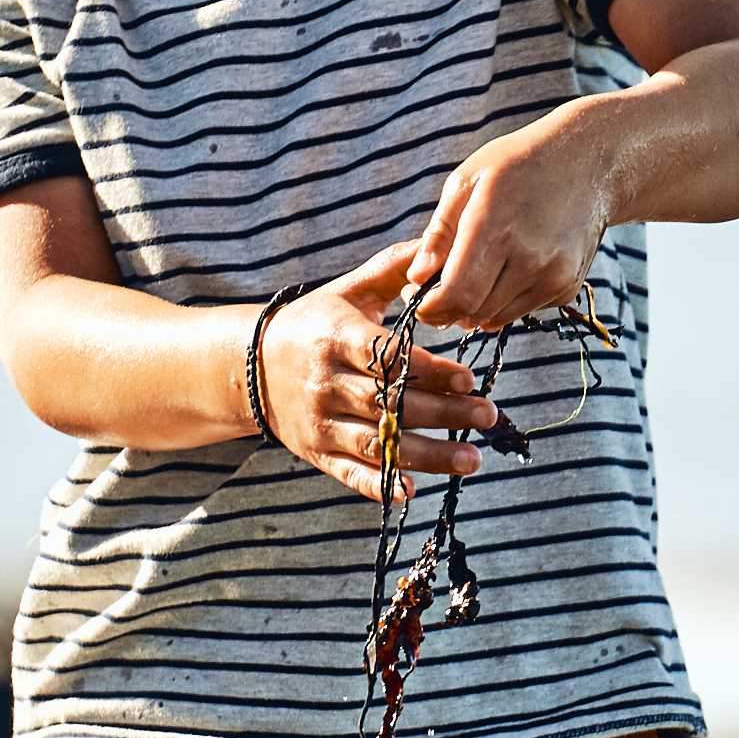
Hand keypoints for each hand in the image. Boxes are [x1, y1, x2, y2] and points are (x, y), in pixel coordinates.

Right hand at [258, 244, 503, 500]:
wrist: (249, 366)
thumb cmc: (314, 324)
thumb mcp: (349, 292)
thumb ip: (394, 269)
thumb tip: (440, 247)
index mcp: (336, 338)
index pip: (386, 356)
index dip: (427, 369)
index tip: (467, 378)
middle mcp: (326, 382)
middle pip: (390, 403)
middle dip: (443, 412)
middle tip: (489, 416)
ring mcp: (320, 422)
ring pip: (378, 443)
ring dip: (427, 455)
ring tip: (472, 458)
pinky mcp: (317, 452)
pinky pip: (349, 473)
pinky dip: (378, 485)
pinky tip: (412, 490)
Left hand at [407, 108, 618, 331]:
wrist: (589, 162)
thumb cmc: (519, 164)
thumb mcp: (467, 182)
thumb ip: (438, 234)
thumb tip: (416, 277)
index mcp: (496, 226)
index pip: (457, 294)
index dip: (430, 305)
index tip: (417, 295)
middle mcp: (529, 258)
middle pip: (472, 313)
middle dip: (446, 308)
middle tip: (435, 287)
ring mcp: (553, 276)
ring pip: (495, 318)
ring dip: (474, 305)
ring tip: (472, 271)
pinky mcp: (566, 287)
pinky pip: (521, 310)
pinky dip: (504, 299)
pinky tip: (508, 265)